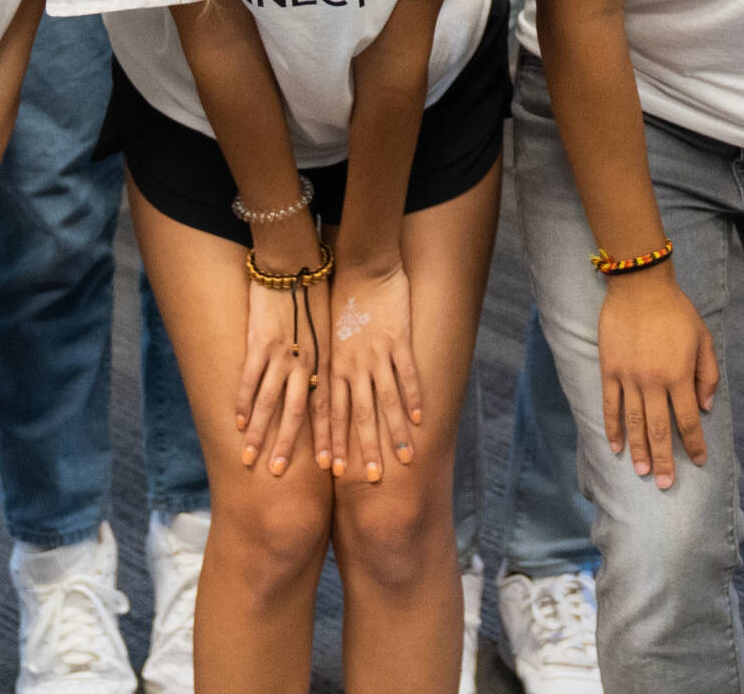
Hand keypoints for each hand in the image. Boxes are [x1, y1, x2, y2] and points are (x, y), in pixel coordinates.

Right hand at [236, 273, 329, 476]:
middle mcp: (306, 362)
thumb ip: (327, 358)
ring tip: (249, 459)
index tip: (330, 468)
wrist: (299, 261)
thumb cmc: (318, 293)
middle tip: (278, 476)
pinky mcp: (260, 341)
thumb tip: (326, 383)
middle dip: (289, 447)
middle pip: (298, 414)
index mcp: (326, 360)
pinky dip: (241, 401)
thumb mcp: (332, 328)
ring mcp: (282, 353)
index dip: (328, 438)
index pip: (329, 408)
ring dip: (259, 433)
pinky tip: (235, 421)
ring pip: (270, 402)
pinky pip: (249, 378)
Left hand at [327, 260, 422, 481]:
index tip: (332, 470)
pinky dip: (414, 397)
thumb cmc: (340, 297)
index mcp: (332, 363)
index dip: (331, 440)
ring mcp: (375, 353)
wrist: (360, 263)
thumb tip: (322, 388)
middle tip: (371, 479)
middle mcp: (352, 364)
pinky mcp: (397, 339)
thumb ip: (328, 363)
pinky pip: (406, 374)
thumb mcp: (326, 334)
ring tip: (404, 459)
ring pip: (384, 400)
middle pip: (357, 414)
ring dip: (394, 432)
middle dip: (363, 449)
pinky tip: (421, 419)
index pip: (329, 410)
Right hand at [596, 262, 718, 488]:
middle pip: (659, 430)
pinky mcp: (609, 369)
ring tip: (644, 473)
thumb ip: (708, 374)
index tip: (698, 462)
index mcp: (679, 375)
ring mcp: (629, 377)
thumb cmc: (676, 311)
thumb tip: (705, 406)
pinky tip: (615, 447)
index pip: (688, 420)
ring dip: (639, 451)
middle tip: (666, 485)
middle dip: (665, 460)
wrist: (640, 285)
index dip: (694, 444)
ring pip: (633, 423)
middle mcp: (654, 382)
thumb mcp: (703, 338)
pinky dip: (612, 428)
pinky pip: (610, 405)